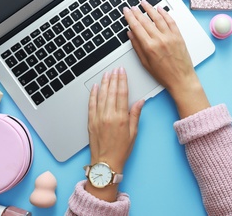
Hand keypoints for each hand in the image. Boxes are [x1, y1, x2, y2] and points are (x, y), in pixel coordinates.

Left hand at [85, 67, 143, 201]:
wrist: (105, 163)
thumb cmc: (121, 150)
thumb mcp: (133, 132)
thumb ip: (135, 115)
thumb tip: (140, 102)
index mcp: (120, 118)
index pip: (122, 94)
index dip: (122, 80)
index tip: (122, 72)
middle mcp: (108, 116)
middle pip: (111, 92)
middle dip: (114, 78)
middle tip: (115, 69)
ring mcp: (98, 118)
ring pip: (101, 96)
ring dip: (104, 83)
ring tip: (106, 74)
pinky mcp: (90, 122)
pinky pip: (91, 104)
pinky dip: (93, 94)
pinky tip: (94, 87)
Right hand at [124, 1, 209, 117]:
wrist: (181, 79)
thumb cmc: (164, 75)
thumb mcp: (145, 63)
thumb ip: (137, 47)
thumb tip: (130, 34)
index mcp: (149, 47)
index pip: (136, 27)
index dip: (130, 17)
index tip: (126, 11)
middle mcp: (160, 39)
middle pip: (146, 21)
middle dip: (137, 12)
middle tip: (132, 6)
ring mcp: (170, 37)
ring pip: (158, 18)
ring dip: (150, 9)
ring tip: (144, 3)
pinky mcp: (178, 36)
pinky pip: (171, 21)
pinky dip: (165, 14)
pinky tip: (160, 9)